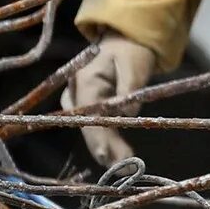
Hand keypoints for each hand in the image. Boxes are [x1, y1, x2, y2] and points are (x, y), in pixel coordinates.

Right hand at [65, 35, 155, 169]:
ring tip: (124, 167)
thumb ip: (130, 87)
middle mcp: (76, 94)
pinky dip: (107, 142)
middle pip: (88, 126)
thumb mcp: (134, 63)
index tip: (108, 154)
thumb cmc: (130, 50)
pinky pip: (95, 127)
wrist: (122, 41)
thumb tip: (127, 114)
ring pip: (90, 130)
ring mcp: (79, 101)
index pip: (88, 114)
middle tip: (124, 167)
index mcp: (84, 81)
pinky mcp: (88, 107)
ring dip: (106, 149)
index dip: (98, 136)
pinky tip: (117, 156)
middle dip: (104, 148)